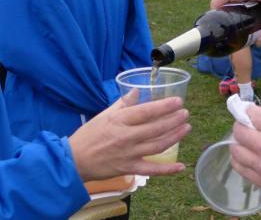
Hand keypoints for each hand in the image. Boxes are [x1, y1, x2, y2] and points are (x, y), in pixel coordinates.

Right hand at [69, 90, 190, 180]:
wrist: (74, 160)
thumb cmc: (89, 135)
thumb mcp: (104, 114)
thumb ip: (123, 103)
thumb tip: (137, 91)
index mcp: (120, 120)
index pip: (147, 112)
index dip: (165, 106)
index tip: (178, 102)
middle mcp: (126, 137)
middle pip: (156, 128)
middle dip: (174, 120)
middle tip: (186, 114)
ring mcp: (129, 154)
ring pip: (157, 145)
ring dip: (174, 137)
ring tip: (186, 128)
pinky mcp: (129, 169)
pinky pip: (151, 170)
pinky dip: (167, 170)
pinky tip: (181, 166)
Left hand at [229, 72, 260, 209]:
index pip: (249, 113)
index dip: (247, 109)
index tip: (250, 110)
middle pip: (239, 131)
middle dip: (242, 124)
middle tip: (250, 124)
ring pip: (236, 152)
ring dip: (239, 143)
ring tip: (248, 141)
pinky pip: (241, 170)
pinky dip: (241, 161)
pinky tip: (249, 158)